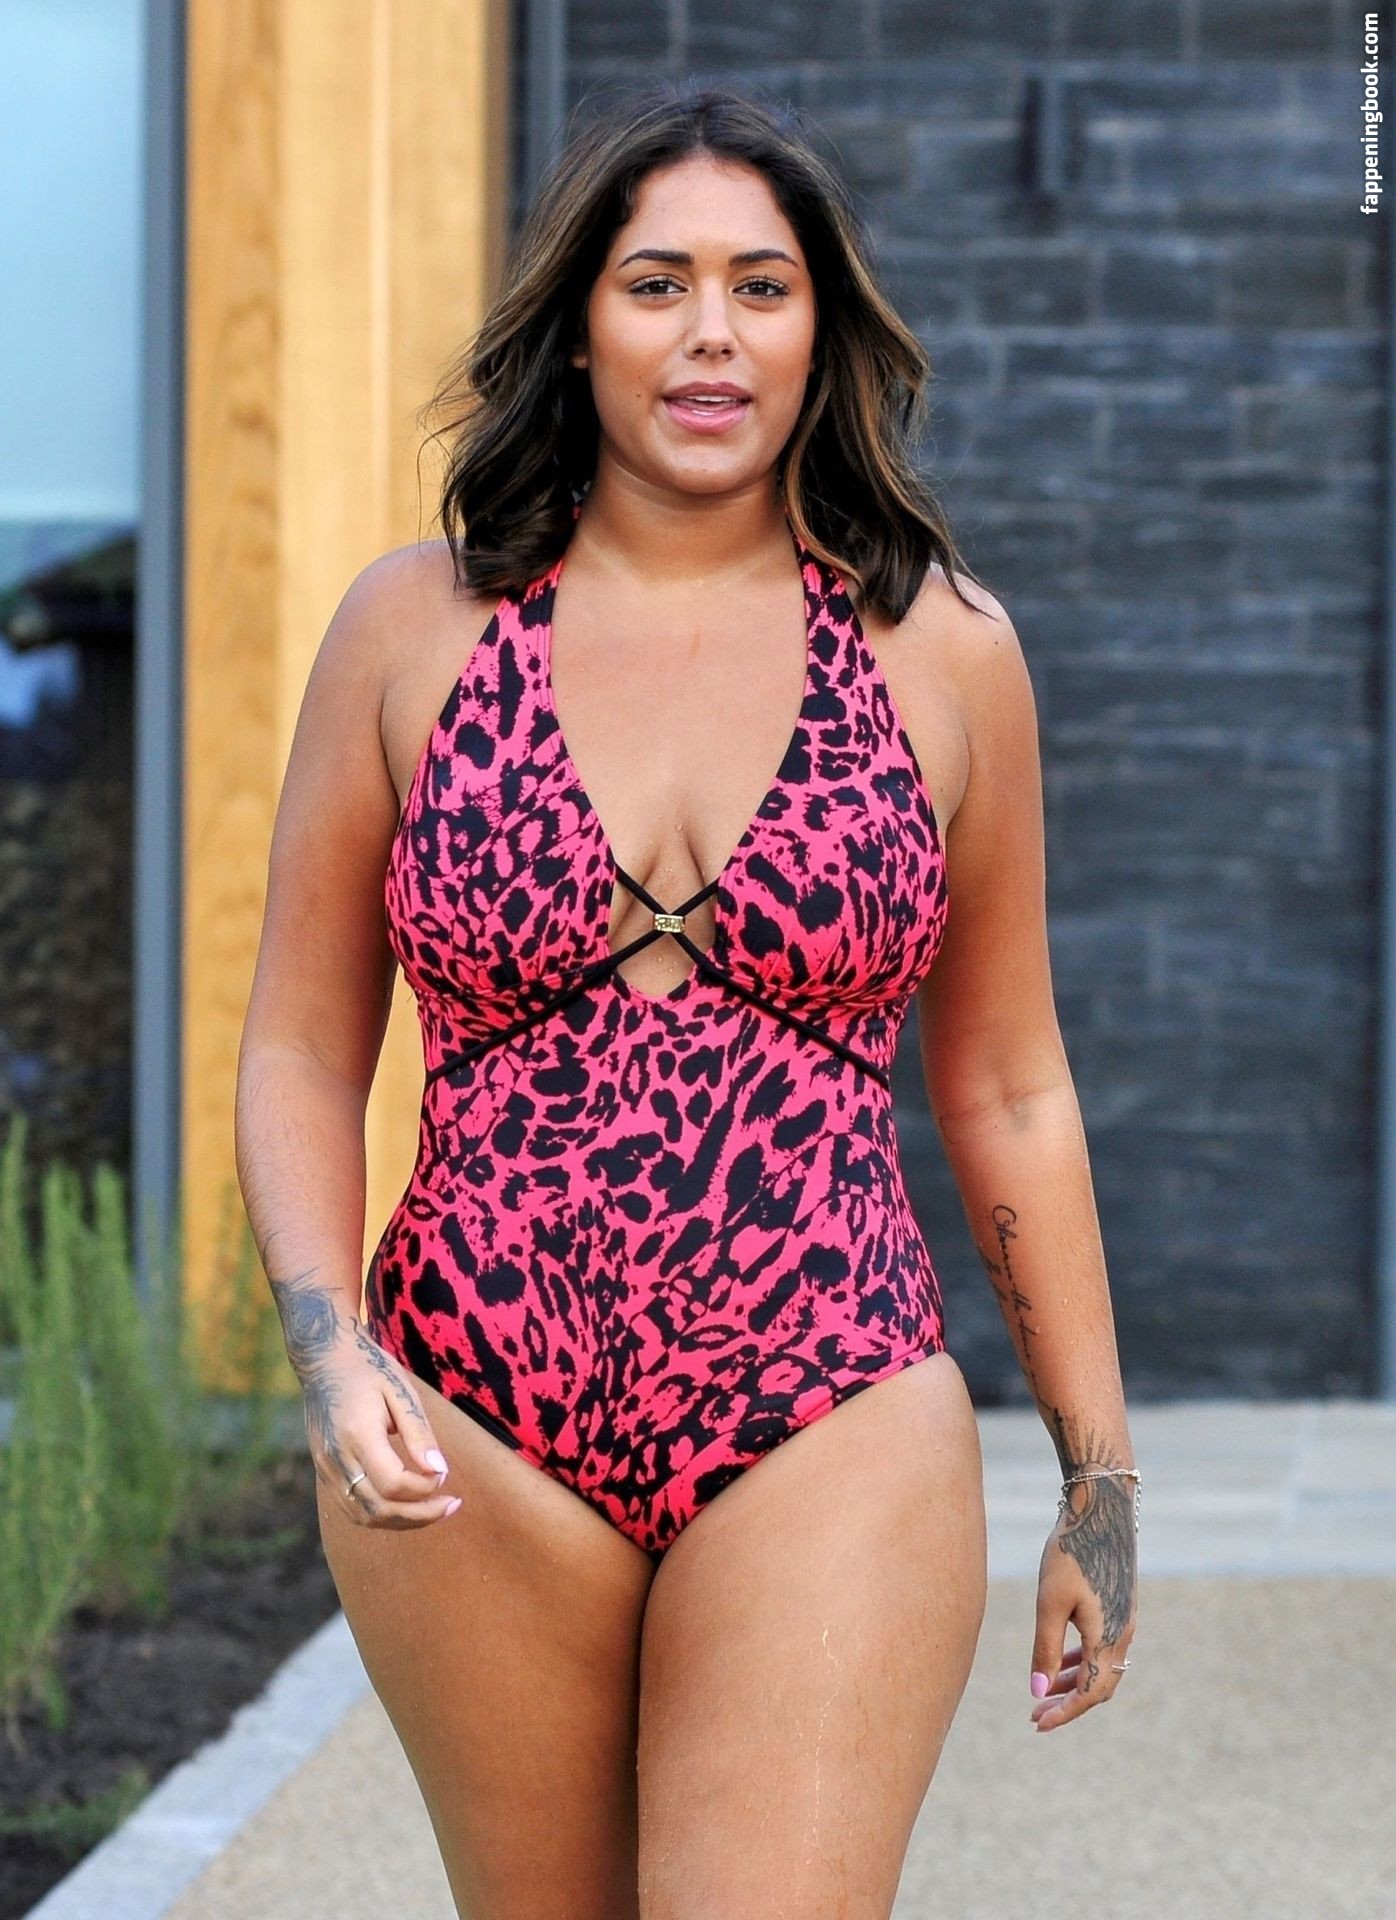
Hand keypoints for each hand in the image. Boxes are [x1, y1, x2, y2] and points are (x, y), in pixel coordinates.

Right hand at [300, 1322, 461, 1529]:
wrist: (324, 1360)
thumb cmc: (369, 1370)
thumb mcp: (401, 1391)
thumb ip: (419, 1433)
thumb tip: (440, 1471)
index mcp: (357, 1435)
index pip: (393, 1484)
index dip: (424, 1489)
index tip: (445, 1476)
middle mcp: (336, 1458)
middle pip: (378, 1509)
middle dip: (419, 1516)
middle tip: (451, 1505)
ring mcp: (326, 1468)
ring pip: (363, 1516)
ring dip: (401, 1521)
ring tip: (433, 1510)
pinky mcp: (324, 1471)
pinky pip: (352, 1507)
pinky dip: (382, 1515)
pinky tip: (406, 1505)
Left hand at [1028, 1476, 1137, 1731]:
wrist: (1101, 1508)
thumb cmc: (1071, 1552)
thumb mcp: (1049, 1602)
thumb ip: (1045, 1649)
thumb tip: (1038, 1691)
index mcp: (1109, 1638)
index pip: (1091, 1693)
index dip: (1065, 1713)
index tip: (1037, 1724)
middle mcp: (1123, 1633)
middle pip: (1101, 1686)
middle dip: (1070, 1703)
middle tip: (1037, 1712)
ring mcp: (1124, 1618)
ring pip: (1103, 1667)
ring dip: (1076, 1683)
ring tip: (1045, 1691)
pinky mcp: (1119, 1604)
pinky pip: (1104, 1647)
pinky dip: (1084, 1661)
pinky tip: (1063, 1659)